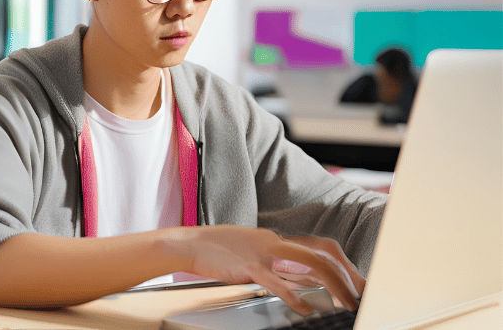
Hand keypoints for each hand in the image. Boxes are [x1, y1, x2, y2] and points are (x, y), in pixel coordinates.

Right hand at [171, 226, 359, 315]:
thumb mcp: (253, 252)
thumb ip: (276, 264)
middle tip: (361, 296)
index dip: (344, 264)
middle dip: (347, 275)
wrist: (191, 244)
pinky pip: (277, 281)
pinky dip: (295, 296)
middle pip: (323, 253)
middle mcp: (275, 243)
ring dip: (333, 284)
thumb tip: (299, 281)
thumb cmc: (219, 251)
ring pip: (309, 262)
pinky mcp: (249, 266)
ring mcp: (263, 253)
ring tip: (345, 304)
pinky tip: (306, 310)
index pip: (321, 247)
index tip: (357, 283)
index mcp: (277, 241)